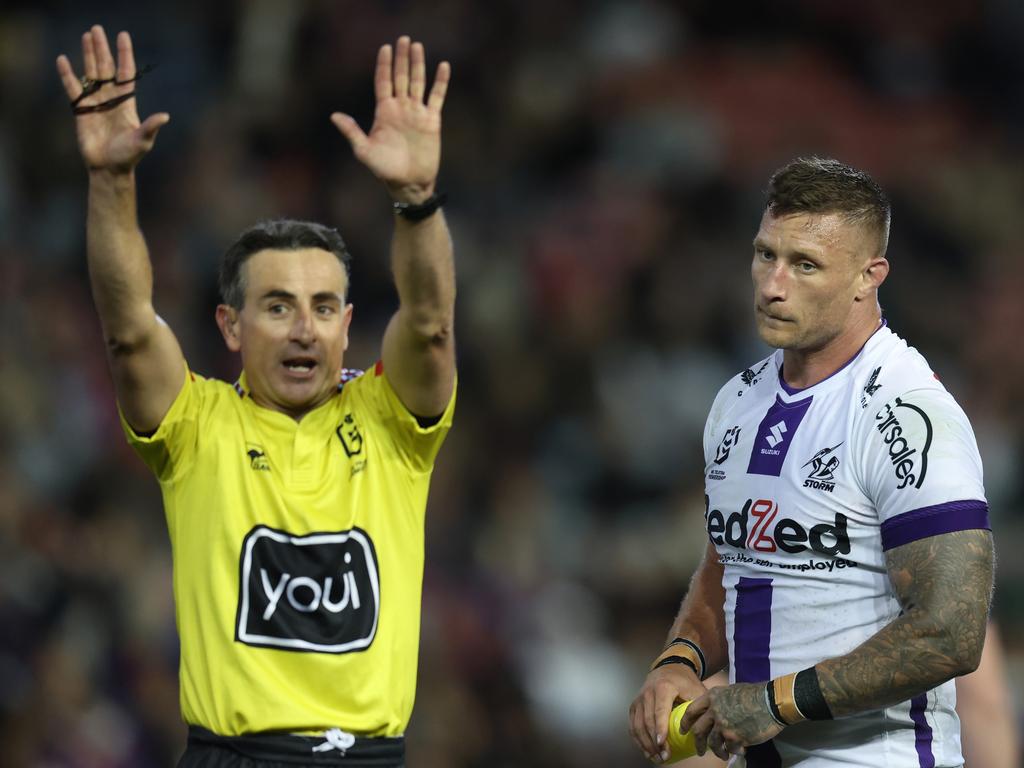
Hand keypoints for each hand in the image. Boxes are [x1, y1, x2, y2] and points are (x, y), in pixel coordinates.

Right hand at [56, 25, 168, 174]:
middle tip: (97, 29)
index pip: (125, 73)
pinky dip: (67, 75)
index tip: (123, 36)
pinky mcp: (81, 110)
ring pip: (91, 73)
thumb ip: (151, 126)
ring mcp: (95, 103)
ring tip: (86, 36)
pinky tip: (63, 60)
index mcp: (127, 103)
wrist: (109, 168)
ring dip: (89, 55)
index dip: (124, 55)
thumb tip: (165, 116)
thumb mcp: (143, 140)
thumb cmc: (129, 156)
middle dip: (102, 49)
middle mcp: (111, 99)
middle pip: (106, 68)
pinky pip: (73, 88)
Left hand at [331, 36, 449, 203]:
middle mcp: (400, 108)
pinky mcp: (432, 120)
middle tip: (403, 39)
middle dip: (401, 58)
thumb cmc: (384, 169)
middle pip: (401, 77)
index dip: (384, 65)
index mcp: (384, 112)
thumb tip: (334, 116)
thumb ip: (352, 132)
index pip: (383, 82)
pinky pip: (437, 97)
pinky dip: (440, 82)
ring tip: (417, 46)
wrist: (408, 183)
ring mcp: (417, 113)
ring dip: (418, 64)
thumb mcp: (364, 151)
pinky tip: (443, 66)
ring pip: (418, 82)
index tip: (386, 48)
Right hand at [629, 664, 707, 762]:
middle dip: (654, 741)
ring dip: (645, 744)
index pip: (660, 710)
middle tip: (664, 756)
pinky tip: (646, 750)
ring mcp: (639, 699)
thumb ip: (698, 706)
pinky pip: (632, 725)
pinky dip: (637, 739)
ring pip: (637, 725)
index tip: (661, 743)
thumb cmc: (684, 681)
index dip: (660, 728)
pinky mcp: (634, 705)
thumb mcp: (695, 689)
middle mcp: (647, 692)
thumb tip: (703, 729)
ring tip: (656, 757)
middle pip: (648, 720)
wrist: (670, 667)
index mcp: (663, 687)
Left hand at [680, 683, 784, 760]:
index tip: (683, 730)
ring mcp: (723, 725)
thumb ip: (720, 701)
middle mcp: (714, 711)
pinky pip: (730, 748)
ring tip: (722, 754)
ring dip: (717, 751)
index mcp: (712, 697)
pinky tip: (739, 750)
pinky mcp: (735, 737)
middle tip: (698, 750)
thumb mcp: (731, 691)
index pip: (691, 711)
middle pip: (698, 730)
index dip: (685, 722)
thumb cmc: (754, 694)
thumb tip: (715, 711)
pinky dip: (734, 751)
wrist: (770, 701)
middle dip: (697, 743)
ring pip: (712, 743)